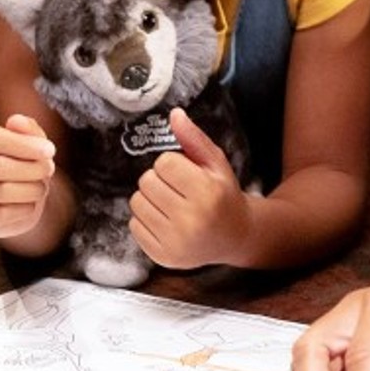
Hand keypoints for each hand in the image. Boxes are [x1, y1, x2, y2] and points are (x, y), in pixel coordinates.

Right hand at [0, 114, 56, 237]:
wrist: (17, 201)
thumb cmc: (23, 163)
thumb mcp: (31, 143)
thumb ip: (27, 129)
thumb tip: (15, 121)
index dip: (22, 144)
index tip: (50, 150)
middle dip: (31, 168)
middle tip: (50, 169)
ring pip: (1, 191)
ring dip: (32, 189)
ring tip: (41, 187)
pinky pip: (1, 214)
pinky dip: (24, 209)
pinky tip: (30, 203)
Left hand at [129, 107, 249, 269]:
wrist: (234, 237)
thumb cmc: (223, 194)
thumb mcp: (215, 163)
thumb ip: (194, 138)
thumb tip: (174, 114)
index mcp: (207, 193)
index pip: (163, 163)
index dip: (173, 164)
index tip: (187, 174)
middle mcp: (191, 220)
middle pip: (147, 182)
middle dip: (159, 180)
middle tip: (178, 189)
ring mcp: (176, 242)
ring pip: (137, 203)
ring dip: (150, 199)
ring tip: (171, 204)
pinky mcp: (163, 256)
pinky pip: (134, 225)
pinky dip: (146, 219)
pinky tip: (166, 221)